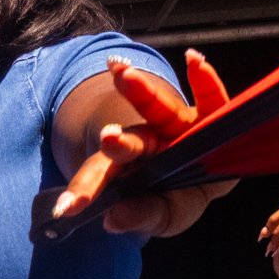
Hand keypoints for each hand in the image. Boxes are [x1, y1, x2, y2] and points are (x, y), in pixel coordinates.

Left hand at [55, 50, 233, 236]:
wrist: (205, 173)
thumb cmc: (178, 196)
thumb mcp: (161, 214)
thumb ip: (139, 216)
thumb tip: (112, 219)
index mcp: (131, 167)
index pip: (105, 174)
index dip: (87, 186)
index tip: (66, 206)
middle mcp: (152, 142)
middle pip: (132, 141)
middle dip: (119, 141)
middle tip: (107, 137)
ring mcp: (178, 126)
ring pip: (160, 110)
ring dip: (142, 92)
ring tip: (122, 73)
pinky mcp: (211, 116)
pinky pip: (211, 100)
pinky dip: (205, 81)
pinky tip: (194, 60)